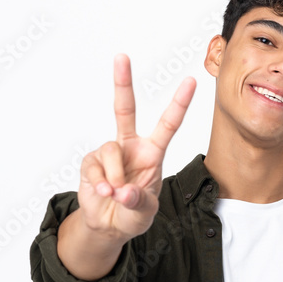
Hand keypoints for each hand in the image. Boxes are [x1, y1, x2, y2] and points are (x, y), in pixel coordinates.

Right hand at [77, 53, 195, 239]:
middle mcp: (130, 147)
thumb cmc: (134, 212)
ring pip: (110, 150)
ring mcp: (109, 153)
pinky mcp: (91, 163)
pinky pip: (95, 167)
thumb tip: (123, 192)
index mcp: (152, 153)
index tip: (190, 81)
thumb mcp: (145, 212)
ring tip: (116, 194)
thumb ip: (138, 202)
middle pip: (125, 109)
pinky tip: (104, 193)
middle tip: (121, 56)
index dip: (179, 104)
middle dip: (122, 83)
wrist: (109, 225)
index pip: (168, 125)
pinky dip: (101, 183)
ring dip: (115, 176)